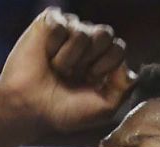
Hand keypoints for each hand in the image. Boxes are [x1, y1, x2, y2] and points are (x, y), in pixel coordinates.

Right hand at [0, 8, 136, 133]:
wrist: (30, 109)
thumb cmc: (64, 110)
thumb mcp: (104, 108)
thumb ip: (124, 88)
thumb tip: (129, 69)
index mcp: (103, 60)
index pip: (118, 48)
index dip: (104, 66)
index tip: (88, 82)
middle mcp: (88, 42)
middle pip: (105, 34)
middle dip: (90, 59)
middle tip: (73, 75)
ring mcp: (69, 30)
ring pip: (82, 32)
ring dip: (68, 58)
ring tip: (56, 69)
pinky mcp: (49, 23)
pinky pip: (61, 25)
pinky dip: (53, 45)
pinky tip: (45, 56)